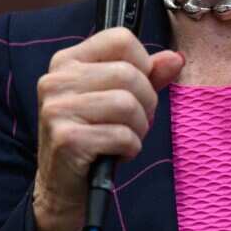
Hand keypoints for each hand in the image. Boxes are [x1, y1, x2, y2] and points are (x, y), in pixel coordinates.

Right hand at [30, 27, 183, 230]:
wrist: (61, 192)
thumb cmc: (92, 141)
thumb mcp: (117, 102)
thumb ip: (147, 76)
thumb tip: (175, 58)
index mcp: (67, 61)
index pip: (120, 38)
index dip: (142, 65)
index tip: (135, 90)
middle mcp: (56, 79)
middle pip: (129, 73)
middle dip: (145, 103)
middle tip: (133, 124)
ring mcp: (57, 108)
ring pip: (127, 103)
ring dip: (138, 129)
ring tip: (124, 140)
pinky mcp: (66, 138)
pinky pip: (122, 135)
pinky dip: (129, 149)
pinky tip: (114, 155)